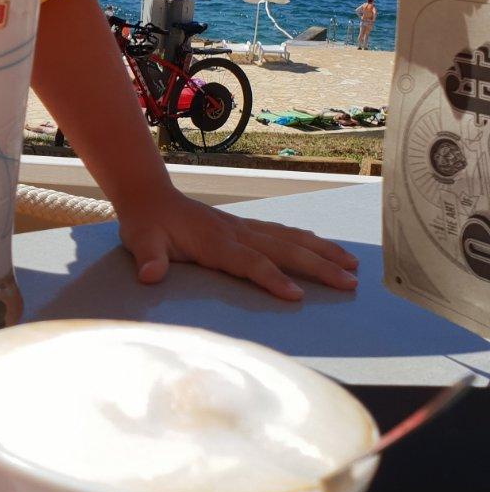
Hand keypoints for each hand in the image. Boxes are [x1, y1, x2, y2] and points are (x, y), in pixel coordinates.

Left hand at [117, 190, 358, 301]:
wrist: (149, 195)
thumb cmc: (145, 224)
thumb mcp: (139, 242)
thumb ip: (148, 259)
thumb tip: (149, 275)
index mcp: (214, 241)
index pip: (250, 262)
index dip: (272, 278)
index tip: (296, 296)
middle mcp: (235, 232)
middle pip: (283, 250)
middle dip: (318, 266)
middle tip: (349, 283)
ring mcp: (242, 227)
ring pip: (289, 238)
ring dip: (322, 251)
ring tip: (352, 265)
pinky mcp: (244, 226)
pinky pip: (281, 232)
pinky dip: (306, 240)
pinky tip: (324, 248)